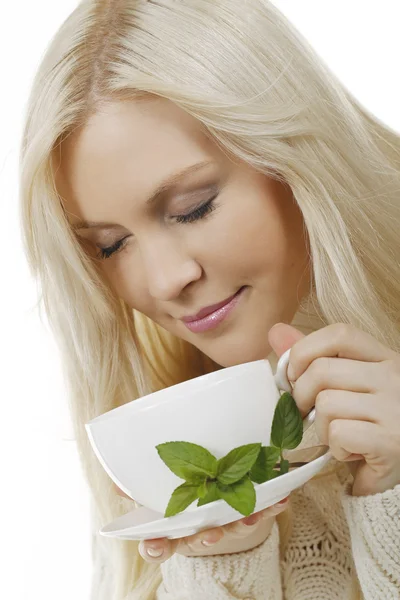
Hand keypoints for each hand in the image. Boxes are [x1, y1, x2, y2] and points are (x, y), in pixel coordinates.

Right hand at [114, 485, 288, 561]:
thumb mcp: (158, 490)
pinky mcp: (250, 511)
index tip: (154, 543)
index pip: (158, 544)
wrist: (217, 491)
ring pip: (233, 528)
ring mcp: (226, 522)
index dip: (156, 547)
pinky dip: (273, 506)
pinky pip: (262, 511)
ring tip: (250, 516)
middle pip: (199, 540)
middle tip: (209, 534)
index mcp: (173, 526)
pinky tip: (282, 497)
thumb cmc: (183, 491)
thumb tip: (118, 482)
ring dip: (242, 524)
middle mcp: (200, 529)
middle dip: (205, 538)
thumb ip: (139, 485)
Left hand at [268, 322, 399, 496]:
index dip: (305, 351)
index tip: (295, 377)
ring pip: (326, 403)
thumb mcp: (348, 387)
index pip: (339, 334)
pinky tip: (352, 452)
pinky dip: (336, 448)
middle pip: (322, 370)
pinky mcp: (390, 441)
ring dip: (321, 428)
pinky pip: (338, 433)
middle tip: (308, 416)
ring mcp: (394, 407)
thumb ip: (315, 359)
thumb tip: (277, 331)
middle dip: (301, 397)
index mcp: (385, 358)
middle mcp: (394, 377)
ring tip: (340, 437)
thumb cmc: (370, 427)